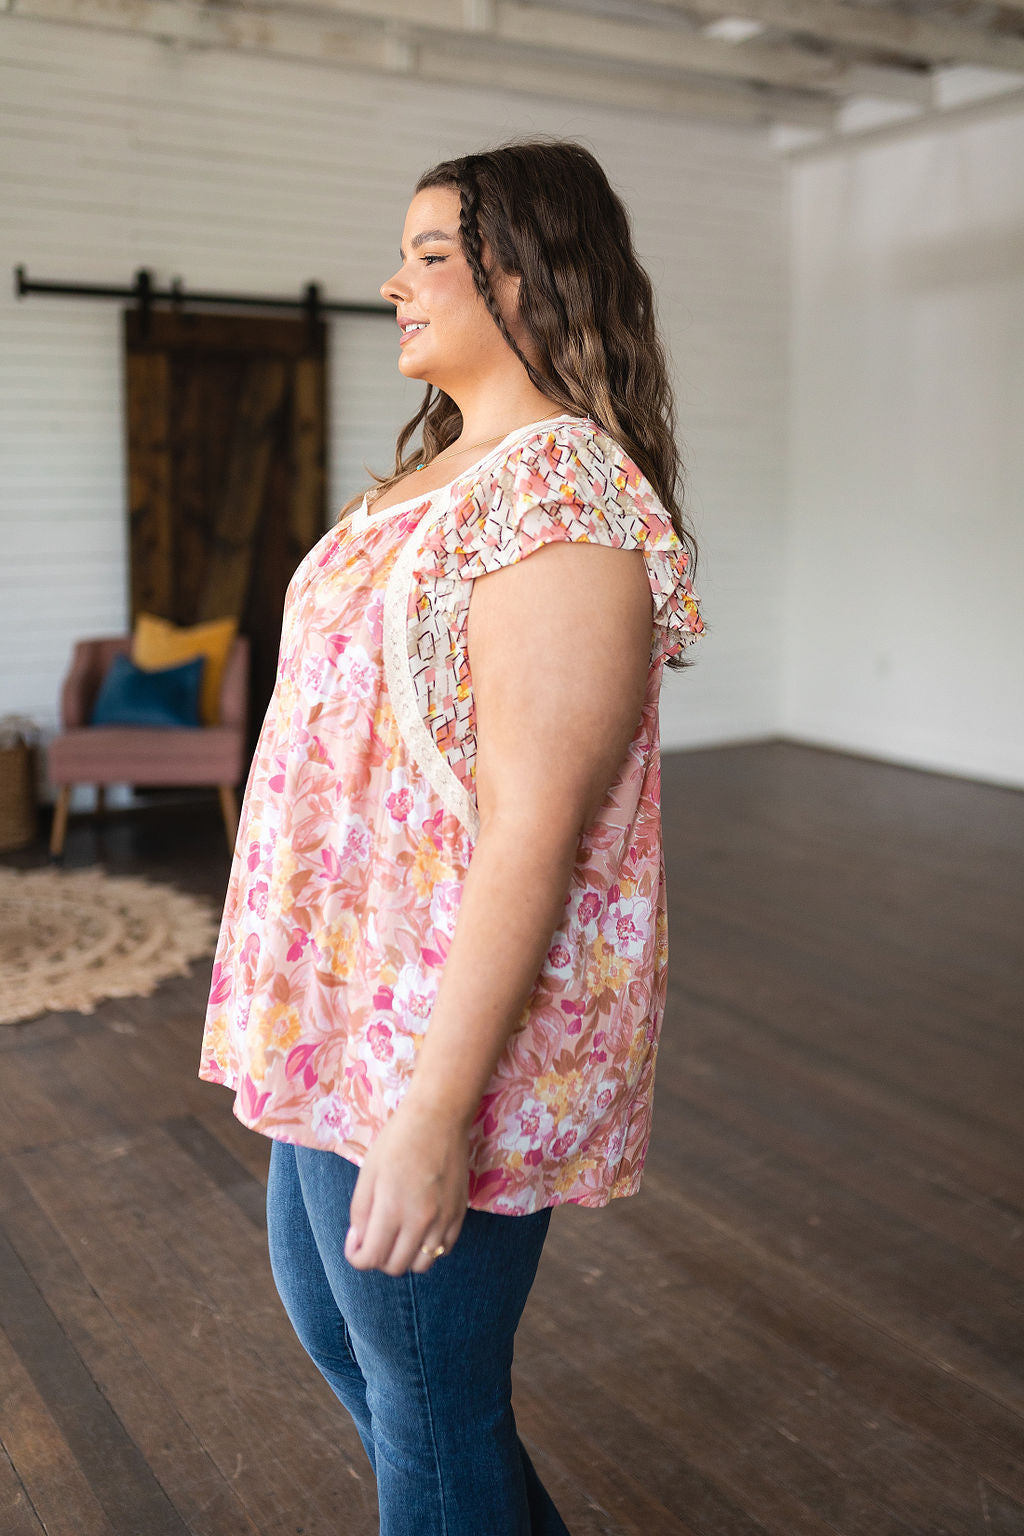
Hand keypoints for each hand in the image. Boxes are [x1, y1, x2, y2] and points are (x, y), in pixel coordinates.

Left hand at [344, 1093, 469, 1274]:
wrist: (439, 1117)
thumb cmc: (398, 1139)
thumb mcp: (369, 1171)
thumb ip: (360, 1211)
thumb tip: (359, 1241)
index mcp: (392, 1208)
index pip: (371, 1258)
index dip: (356, 1257)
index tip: (355, 1242)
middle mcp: (420, 1220)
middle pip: (395, 1266)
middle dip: (377, 1258)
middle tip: (373, 1237)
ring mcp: (444, 1219)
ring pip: (421, 1265)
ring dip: (404, 1257)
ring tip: (397, 1236)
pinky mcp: (460, 1214)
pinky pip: (443, 1250)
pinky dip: (428, 1249)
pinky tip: (419, 1230)